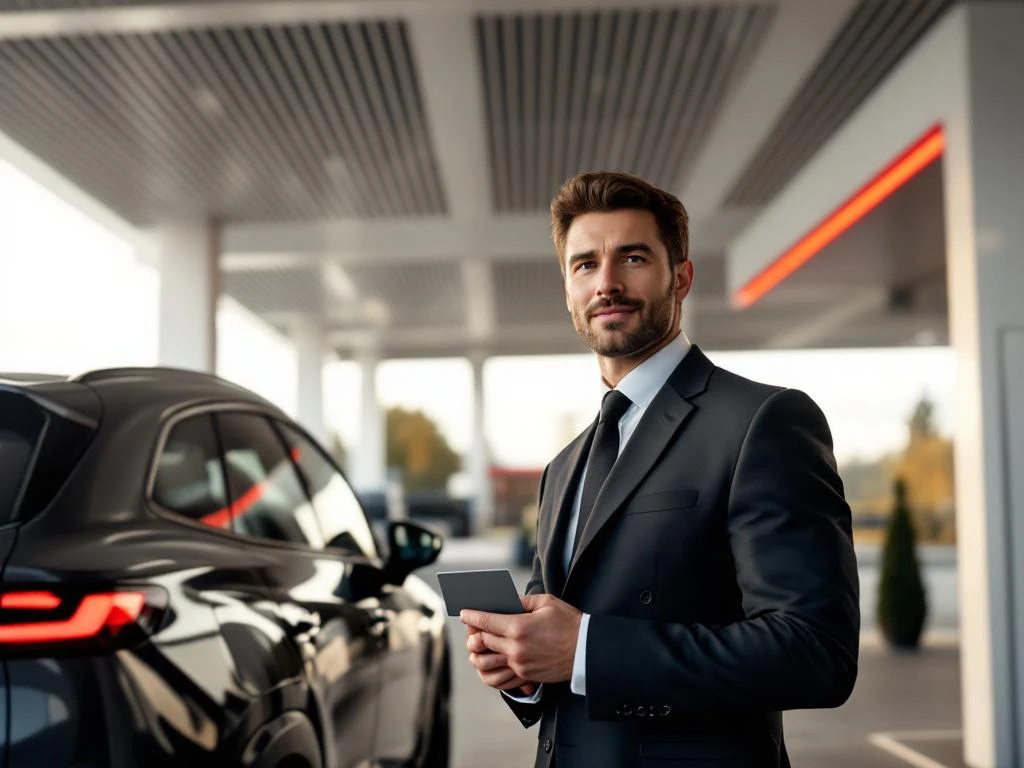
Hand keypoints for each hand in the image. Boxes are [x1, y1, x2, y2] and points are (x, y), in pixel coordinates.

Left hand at [461, 594, 581, 683]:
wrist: (586, 651)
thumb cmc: (569, 624)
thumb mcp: (547, 603)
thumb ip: (523, 601)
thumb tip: (507, 603)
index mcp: (519, 627)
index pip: (486, 621)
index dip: (472, 616)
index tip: (464, 613)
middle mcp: (515, 649)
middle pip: (483, 641)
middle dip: (474, 632)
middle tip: (472, 626)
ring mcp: (519, 664)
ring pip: (488, 661)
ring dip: (479, 652)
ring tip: (478, 645)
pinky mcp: (525, 676)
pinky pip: (501, 675)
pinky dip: (492, 667)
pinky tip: (491, 660)